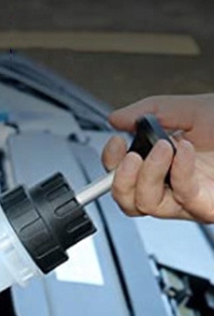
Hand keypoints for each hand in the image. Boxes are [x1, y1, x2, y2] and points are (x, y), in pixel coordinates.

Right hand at [101, 94, 213, 222]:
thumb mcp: (192, 108)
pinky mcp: (208, 208)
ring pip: (147, 205)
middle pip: (128, 201)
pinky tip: (184, 150)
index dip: (111, 163)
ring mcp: (190, 199)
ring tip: (163, 147)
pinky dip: (179, 172)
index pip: (123, 176)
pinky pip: (184, 198)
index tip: (115, 141)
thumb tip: (118, 117)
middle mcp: (174, 186)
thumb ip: (152, 111)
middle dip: (121, 178)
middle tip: (130, 155)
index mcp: (165, 165)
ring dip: (148, 176)